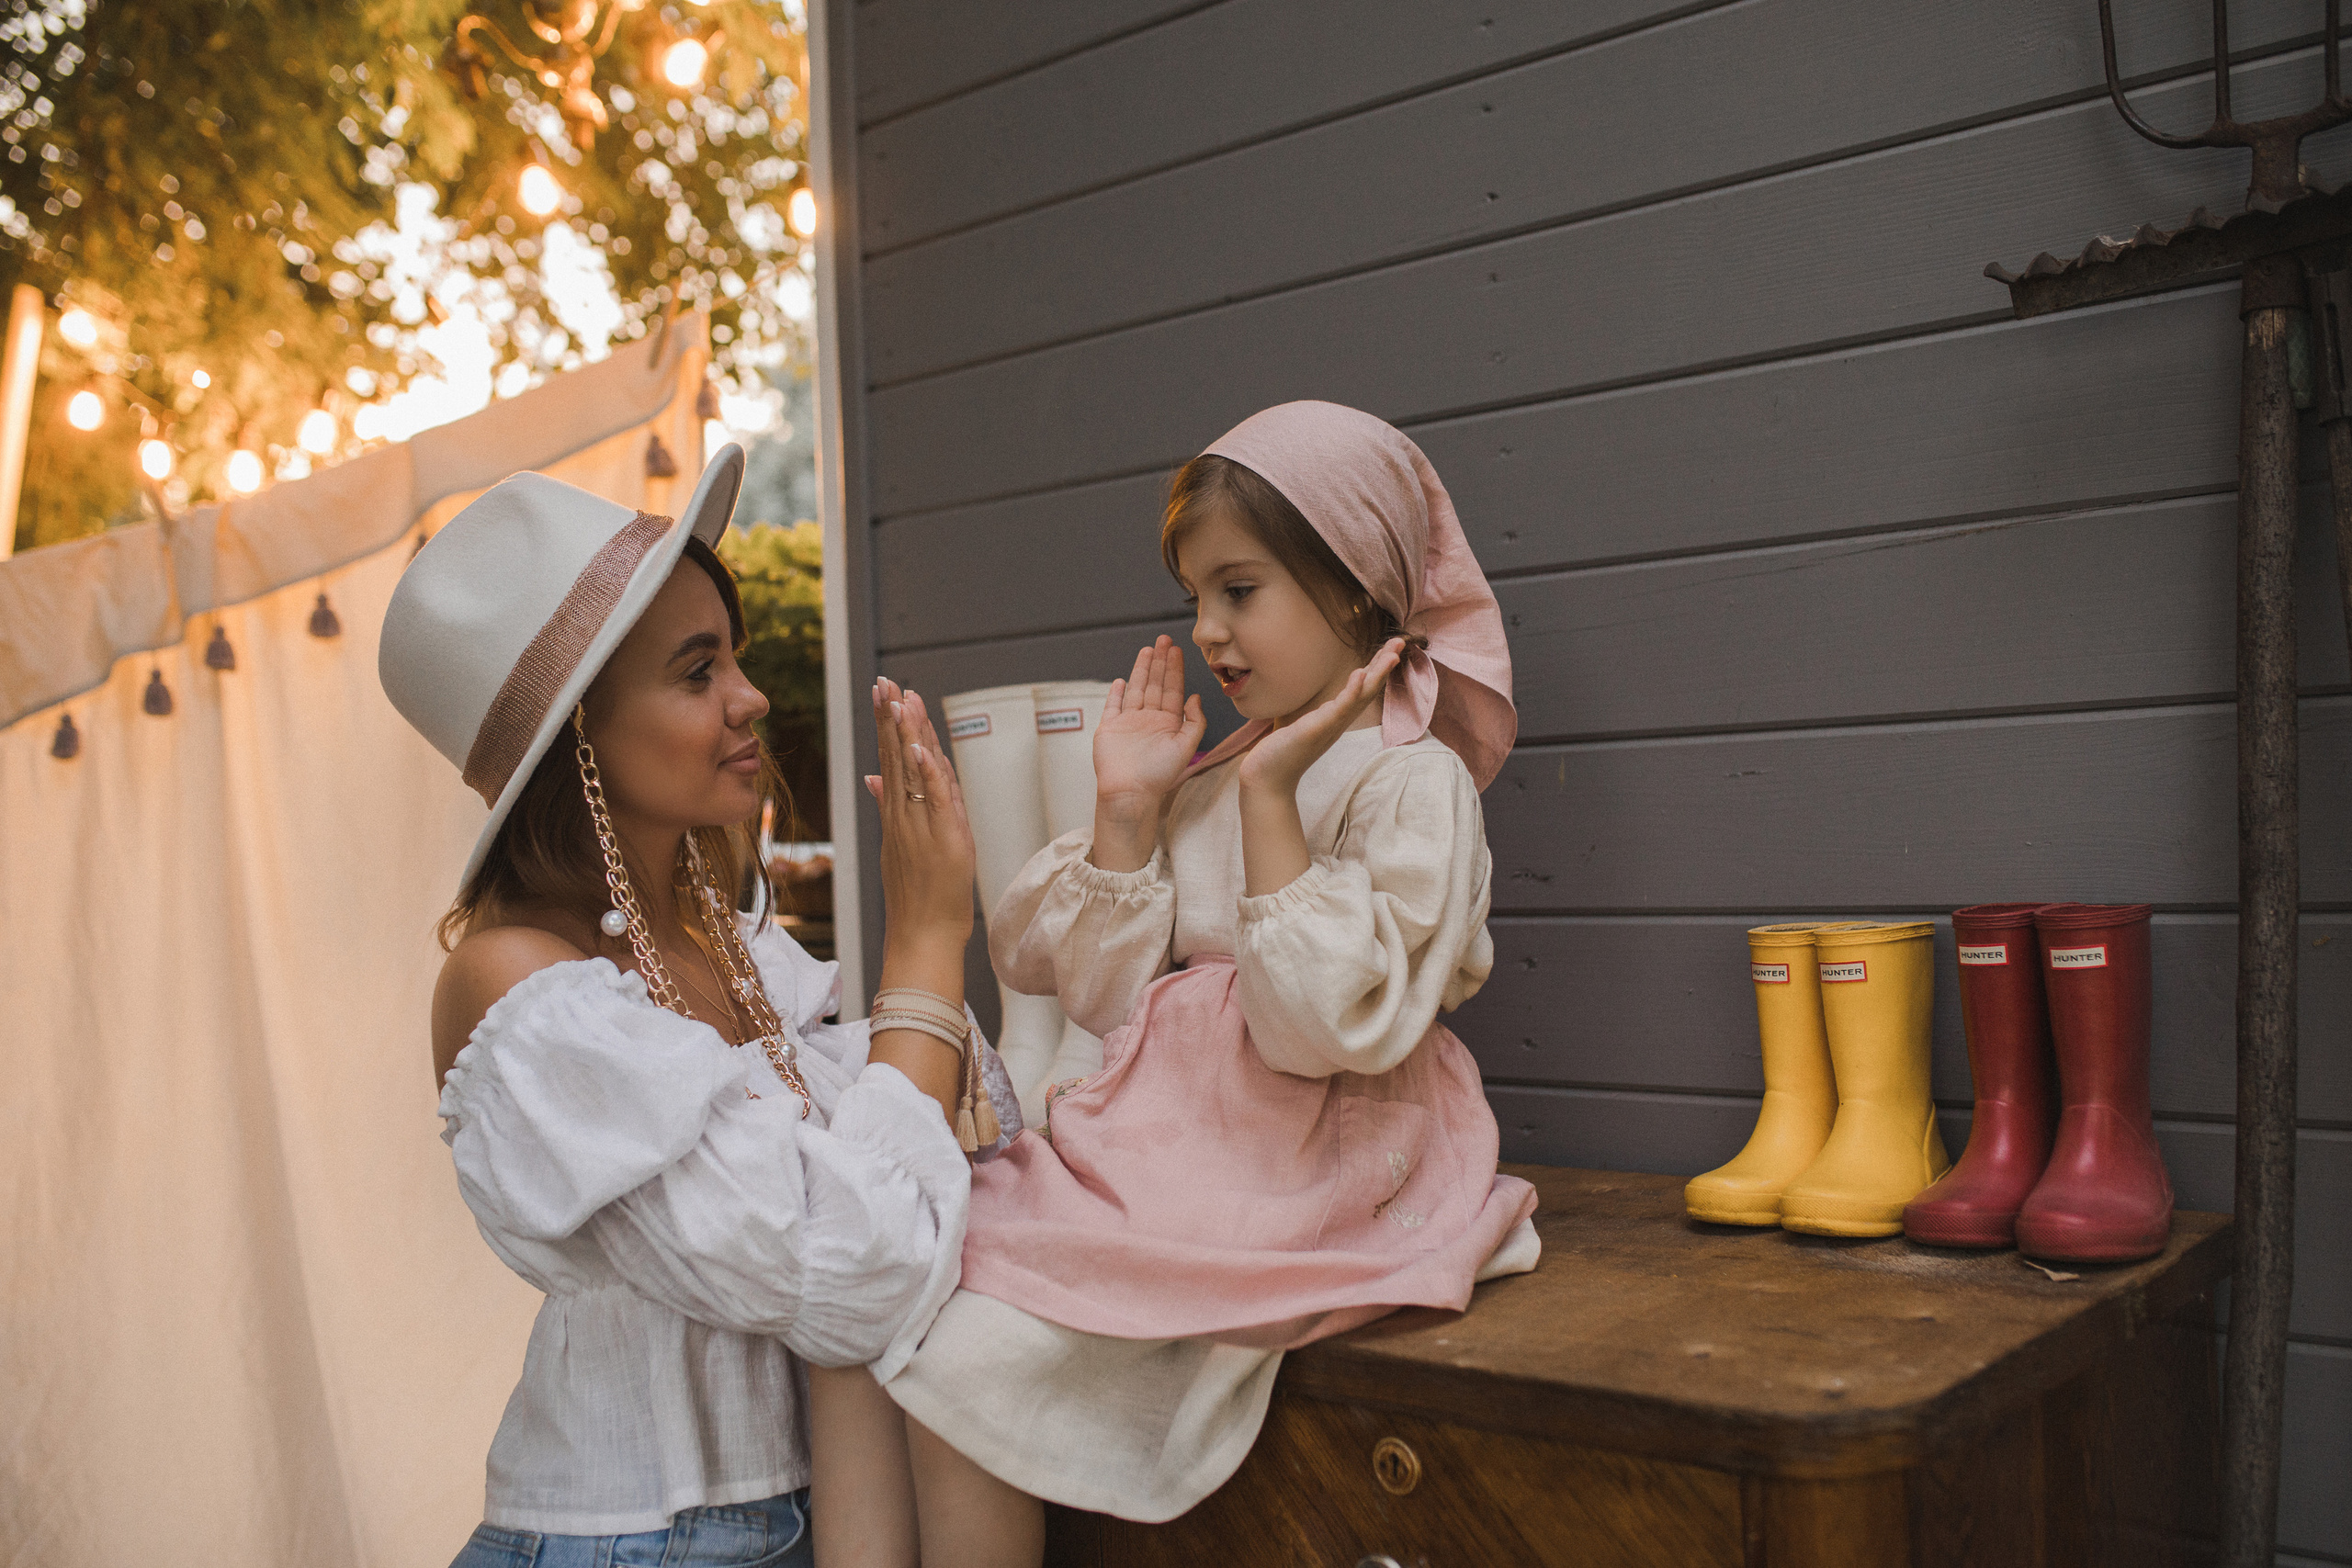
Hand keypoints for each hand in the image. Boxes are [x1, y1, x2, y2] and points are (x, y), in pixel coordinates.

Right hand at [864, 678, 976, 952]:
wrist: (922, 935)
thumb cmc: (916, 894)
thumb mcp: (898, 844)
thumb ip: (887, 805)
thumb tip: (872, 776)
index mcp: (895, 814)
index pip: (889, 759)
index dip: (886, 723)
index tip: (883, 690)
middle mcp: (902, 816)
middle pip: (895, 757)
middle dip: (890, 717)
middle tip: (885, 681)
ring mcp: (920, 827)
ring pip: (912, 772)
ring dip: (907, 734)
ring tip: (901, 699)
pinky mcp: (942, 840)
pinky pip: (934, 801)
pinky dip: (928, 774)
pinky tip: (921, 748)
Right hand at [1092, 636, 1205, 819]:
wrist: (1130, 792)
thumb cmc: (1159, 775)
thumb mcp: (1186, 747)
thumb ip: (1195, 721)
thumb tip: (1196, 697)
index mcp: (1168, 724)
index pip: (1173, 690)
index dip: (1175, 669)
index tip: (1177, 650)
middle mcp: (1149, 720)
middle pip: (1155, 684)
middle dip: (1160, 662)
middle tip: (1164, 640)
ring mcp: (1129, 723)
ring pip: (1136, 689)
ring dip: (1141, 670)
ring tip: (1147, 650)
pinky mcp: (1109, 728)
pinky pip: (1112, 706)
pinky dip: (1116, 693)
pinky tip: (1121, 680)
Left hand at [1238, 638, 1403, 797]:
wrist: (1268, 779)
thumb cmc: (1284, 753)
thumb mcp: (1307, 726)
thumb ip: (1320, 715)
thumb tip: (1328, 705)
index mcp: (1338, 718)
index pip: (1363, 688)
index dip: (1377, 667)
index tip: (1391, 648)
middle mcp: (1339, 722)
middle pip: (1369, 689)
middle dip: (1385, 665)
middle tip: (1401, 641)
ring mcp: (1330, 726)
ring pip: (1361, 696)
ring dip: (1377, 674)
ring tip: (1392, 654)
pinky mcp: (1317, 729)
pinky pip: (1338, 708)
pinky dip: (1351, 691)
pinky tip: (1359, 673)